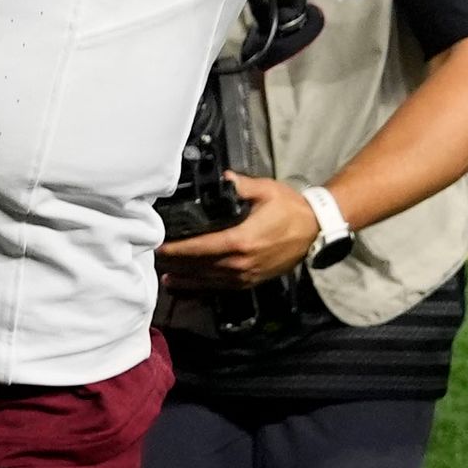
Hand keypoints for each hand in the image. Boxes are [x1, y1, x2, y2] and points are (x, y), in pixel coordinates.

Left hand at [155, 176, 322, 289]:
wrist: (314, 230)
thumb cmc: (289, 208)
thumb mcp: (266, 190)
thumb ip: (240, 185)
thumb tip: (223, 178)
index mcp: (242, 240)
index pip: (201, 247)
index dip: (178, 249)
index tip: (159, 246)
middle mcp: (242, 262)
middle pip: (201, 266)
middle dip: (176, 264)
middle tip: (153, 259)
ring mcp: (247, 275)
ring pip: (209, 281)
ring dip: (186, 280)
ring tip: (165, 278)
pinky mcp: (251, 281)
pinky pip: (222, 288)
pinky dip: (202, 289)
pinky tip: (189, 288)